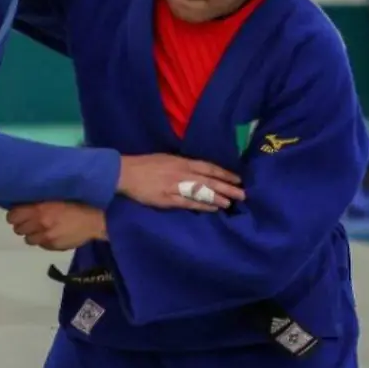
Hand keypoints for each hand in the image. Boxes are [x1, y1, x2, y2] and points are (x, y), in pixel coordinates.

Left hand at [6, 202, 105, 250]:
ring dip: (32, 234)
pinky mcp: (55, 247)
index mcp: (39, 210)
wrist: (95, 219)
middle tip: (29, 221)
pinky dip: (43, 241)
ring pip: (28, 240)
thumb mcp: (55, 196)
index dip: (14, 215)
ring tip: (40, 229)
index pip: (13, 216)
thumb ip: (39, 202)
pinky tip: (51, 234)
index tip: (18, 213)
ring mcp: (47, 238)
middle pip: (18, 229)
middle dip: (22, 224)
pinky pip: (41, 245)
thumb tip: (24, 204)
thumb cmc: (76, 203)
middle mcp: (40, 225)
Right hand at [117, 154, 244, 211]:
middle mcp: (181, 173)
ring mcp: (175, 186)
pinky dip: (201, 205)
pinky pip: (188, 202)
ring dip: (217, 197)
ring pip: (201, 192)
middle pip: (209, 181)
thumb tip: (198, 171)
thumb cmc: (146, 164)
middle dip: (227, 187)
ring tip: (231, 203)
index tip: (238, 179)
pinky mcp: (167, 199)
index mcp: (181, 162)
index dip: (224, 173)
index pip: (208, 167)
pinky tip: (212, 209)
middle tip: (243, 194)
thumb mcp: (166, 159)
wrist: (125, 173)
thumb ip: (182, 164)